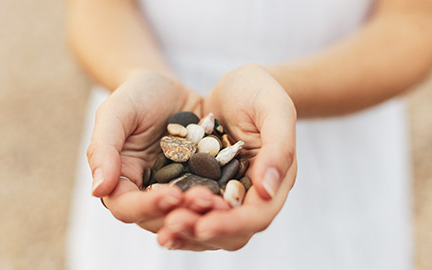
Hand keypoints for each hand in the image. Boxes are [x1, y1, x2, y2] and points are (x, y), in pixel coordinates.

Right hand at [87, 70, 207, 231]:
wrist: (170, 88)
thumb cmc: (137, 95)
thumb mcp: (117, 111)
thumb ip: (103, 147)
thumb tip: (97, 189)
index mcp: (121, 181)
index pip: (127, 206)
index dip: (147, 206)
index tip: (171, 195)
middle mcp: (147, 193)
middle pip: (159, 219)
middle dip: (182, 214)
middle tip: (205, 200)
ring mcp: (176, 192)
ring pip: (186, 216)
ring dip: (203, 216)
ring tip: (222, 204)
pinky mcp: (200, 186)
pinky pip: (209, 201)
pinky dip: (221, 203)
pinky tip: (235, 198)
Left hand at [157, 64, 296, 249]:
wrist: (234, 86)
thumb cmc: (259, 90)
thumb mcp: (274, 108)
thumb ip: (279, 146)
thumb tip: (267, 191)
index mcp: (275, 181)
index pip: (258, 216)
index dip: (232, 224)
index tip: (205, 223)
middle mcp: (250, 195)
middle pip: (230, 233)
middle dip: (202, 231)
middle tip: (173, 223)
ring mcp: (224, 194)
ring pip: (208, 228)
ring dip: (185, 232)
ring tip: (163, 228)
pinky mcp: (202, 187)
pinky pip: (189, 210)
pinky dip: (173, 216)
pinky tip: (153, 212)